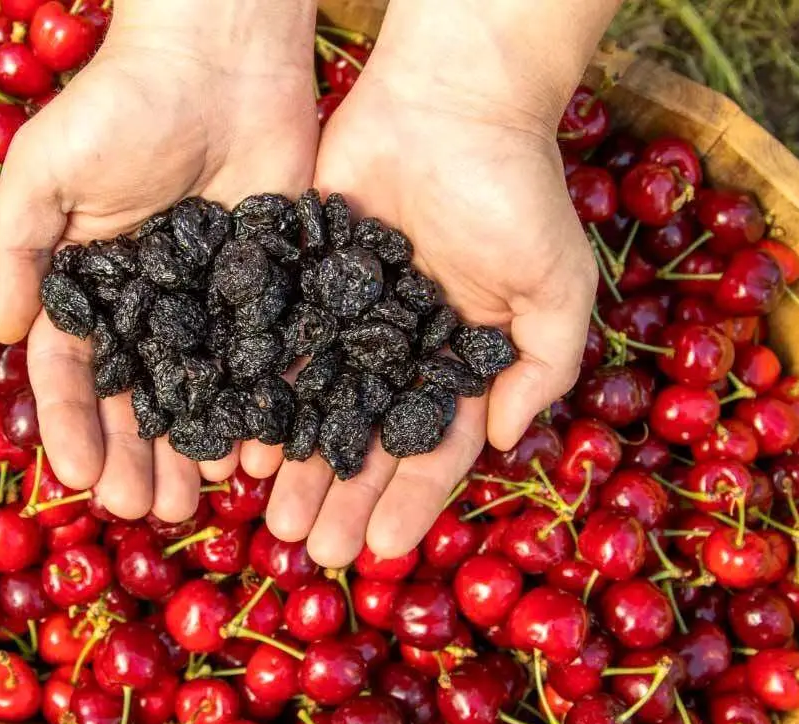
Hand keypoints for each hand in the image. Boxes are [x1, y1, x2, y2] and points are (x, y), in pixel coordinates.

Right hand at [0, 2, 317, 521]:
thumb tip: (8, 333)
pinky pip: (261, 362)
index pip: (72, 372)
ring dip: (195, 450)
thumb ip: (17, 250)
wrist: (221, 53)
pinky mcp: (266, 290)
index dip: (73, 428)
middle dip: (137, 458)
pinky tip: (258, 453)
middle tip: (147, 511)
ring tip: (198, 501)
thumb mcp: (44, 169)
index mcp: (88, 284)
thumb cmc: (120, 101)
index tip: (79, 479)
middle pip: (138, 399)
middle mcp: (147, 305)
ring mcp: (209, 303)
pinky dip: (258, 410)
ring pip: (200, 395)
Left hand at [249, 48, 597, 566]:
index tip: (384, 550)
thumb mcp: (555, 285)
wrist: (450, 98)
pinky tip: (243, 442)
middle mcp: (397, 350)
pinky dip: (260, 396)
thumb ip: (541, 367)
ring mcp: (346, 319)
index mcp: (456, 359)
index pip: (432, 447)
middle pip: (364, 440)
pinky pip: (276, 349)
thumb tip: (504, 442)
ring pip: (314, 407)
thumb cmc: (515, 190)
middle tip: (312, 550)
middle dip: (342, 497)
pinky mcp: (300, 279)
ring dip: (296, 465)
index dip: (410, 501)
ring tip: (271, 515)